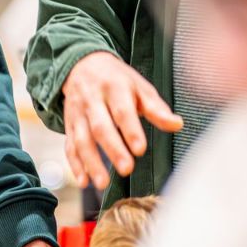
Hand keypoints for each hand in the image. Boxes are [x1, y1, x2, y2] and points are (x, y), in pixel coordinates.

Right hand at [60, 50, 179, 190]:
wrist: (82, 64)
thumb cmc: (117, 79)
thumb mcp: (139, 86)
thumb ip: (156, 108)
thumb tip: (177, 124)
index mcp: (114, 87)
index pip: (122, 110)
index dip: (130, 130)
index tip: (140, 149)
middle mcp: (92, 100)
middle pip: (100, 127)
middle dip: (113, 149)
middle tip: (126, 169)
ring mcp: (78, 113)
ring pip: (81, 139)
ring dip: (91, 162)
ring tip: (103, 183)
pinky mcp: (69, 125)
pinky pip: (69, 146)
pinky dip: (75, 165)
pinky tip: (83, 181)